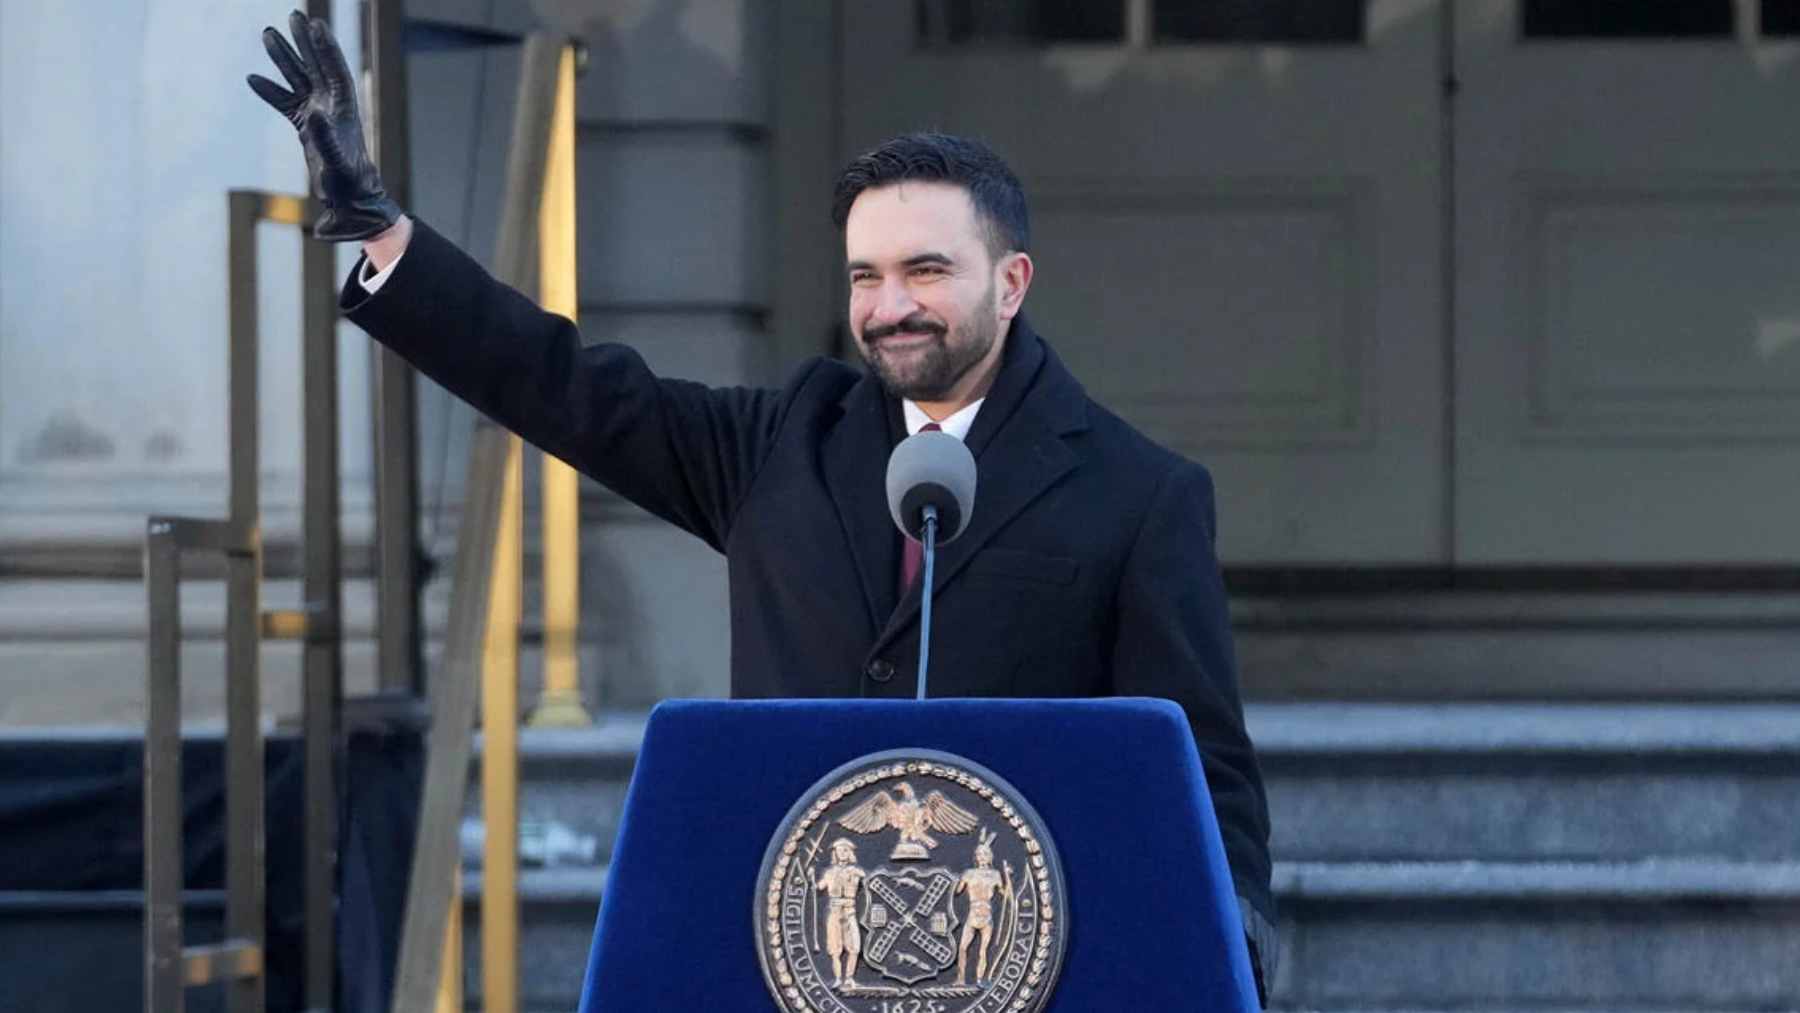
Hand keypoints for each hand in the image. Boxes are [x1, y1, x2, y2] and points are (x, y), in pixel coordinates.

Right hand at [248, 11, 400, 241]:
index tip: (316, 24)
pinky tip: (252, 78)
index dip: (326, 47)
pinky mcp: (305, 126)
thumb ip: (326, 137)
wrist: (350, 199)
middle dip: (304, 41)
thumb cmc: (349, 181)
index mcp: (344, 108)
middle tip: (293, 15)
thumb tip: (314, 114)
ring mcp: (318, 114)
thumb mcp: (337, 160)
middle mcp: (332, 106)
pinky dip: (270, 90)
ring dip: (284, 58)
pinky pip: (285, 102)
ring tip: (267, 33)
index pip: (335, 69)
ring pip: (298, 78)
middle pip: (316, 66)